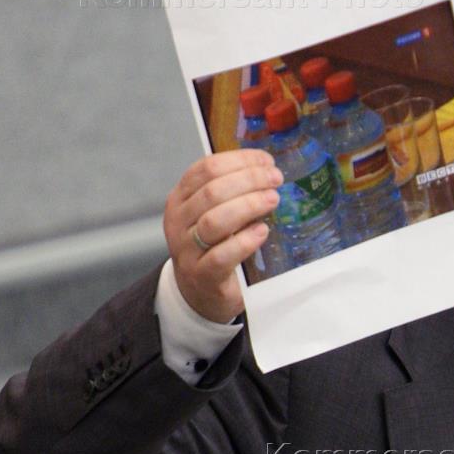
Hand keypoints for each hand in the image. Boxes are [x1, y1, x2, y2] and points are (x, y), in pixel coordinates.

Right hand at [163, 149, 283, 322]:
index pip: (206, 169)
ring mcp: (186, 249)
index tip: (266, 161)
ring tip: (272, 200)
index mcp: (180, 198)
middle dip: (249, 180)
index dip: (239, 160)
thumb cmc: (213, 247)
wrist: (199, 293)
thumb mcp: (215, 214)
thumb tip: (266, 169)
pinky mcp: (202, 275)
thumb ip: (231, 193)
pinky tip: (262, 232)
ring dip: (248, 206)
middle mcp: (178, 221)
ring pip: (215, 220)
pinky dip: (245, 241)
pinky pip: (222, 255)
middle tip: (275, 180)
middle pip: (212, 191)